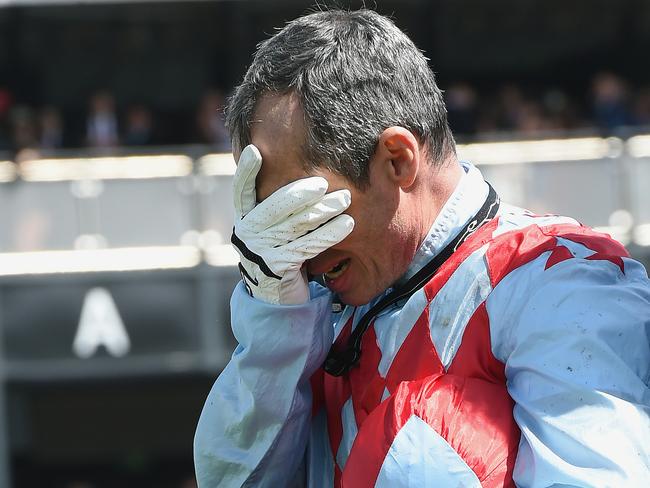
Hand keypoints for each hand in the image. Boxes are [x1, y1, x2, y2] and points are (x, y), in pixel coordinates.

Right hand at [231, 145, 354, 304]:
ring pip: (296, 224)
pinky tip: (347, 224)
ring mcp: (261, 251)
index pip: (241, 190)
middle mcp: (247, 232)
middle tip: (324, 182)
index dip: (247, 171)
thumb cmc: (278, 249)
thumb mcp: (270, 226)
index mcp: (244, 217)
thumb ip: (276, 203)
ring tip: (344, 199)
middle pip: (275, 206)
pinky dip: (330, 233)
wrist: (275, 294)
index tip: (255, 150)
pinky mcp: (279, 266)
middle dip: (302, 192)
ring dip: (323, 210)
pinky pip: (309, 246)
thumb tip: (287, 163)